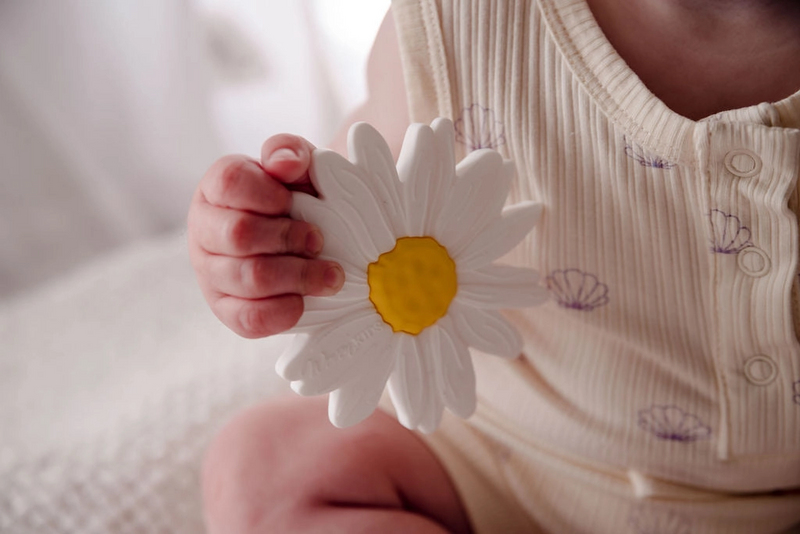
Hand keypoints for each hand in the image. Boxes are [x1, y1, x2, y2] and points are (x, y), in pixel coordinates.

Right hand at [188, 134, 344, 337]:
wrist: (308, 236)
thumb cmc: (298, 196)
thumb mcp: (299, 166)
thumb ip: (290, 152)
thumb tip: (284, 163)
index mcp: (217, 187)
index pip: (229, 183)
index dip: (267, 194)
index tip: (293, 201)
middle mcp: (205, 230)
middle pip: (239, 235)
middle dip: (289, 238)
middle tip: (319, 241)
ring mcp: (211, 273)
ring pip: (249, 279)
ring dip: (299, 276)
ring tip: (331, 274)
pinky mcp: (227, 310)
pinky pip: (250, 319)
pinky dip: (285, 311)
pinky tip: (307, 300)